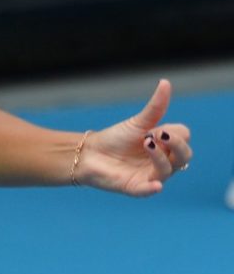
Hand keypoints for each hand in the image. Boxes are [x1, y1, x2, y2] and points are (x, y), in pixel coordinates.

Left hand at [75, 79, 192, 195]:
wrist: (89, 152)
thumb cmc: (116, 138)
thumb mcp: (137, 122)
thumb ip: (155, 107)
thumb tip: (165, 83)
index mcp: (165, 146)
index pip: (184, 139)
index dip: (176, 133)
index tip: (158, 127)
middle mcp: (162, 162)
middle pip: (184, 156)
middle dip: (176, 145)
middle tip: (157, 135)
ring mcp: (150, 175)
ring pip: (168, 170)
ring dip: (160, 157)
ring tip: (146, 142)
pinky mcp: (135, 187)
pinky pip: (148, 191)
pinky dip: (152, 188)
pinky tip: (155, 185)